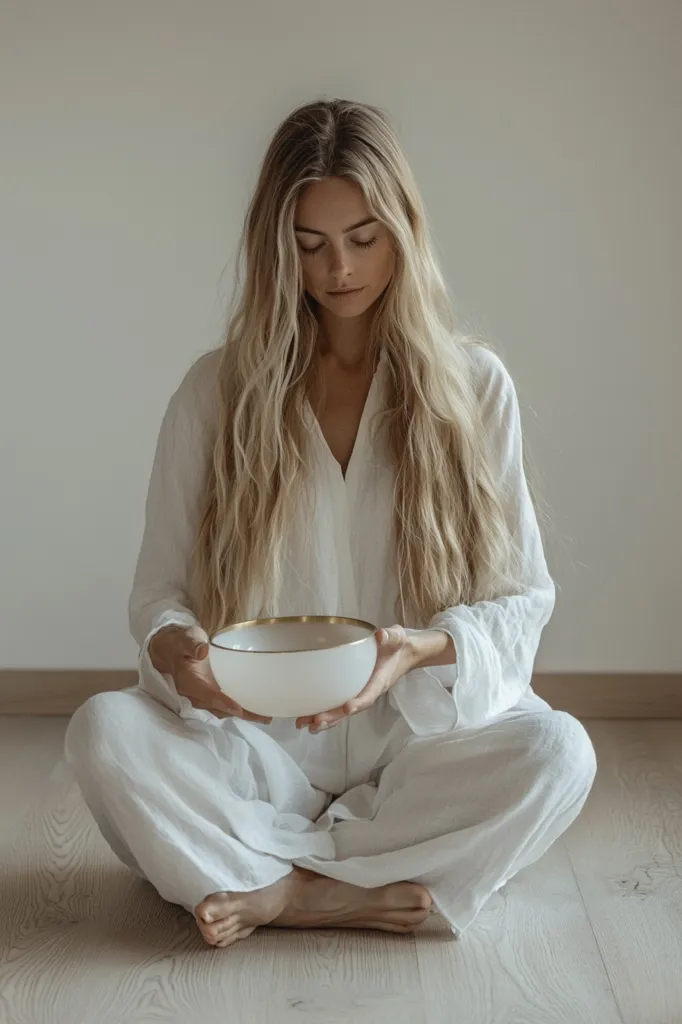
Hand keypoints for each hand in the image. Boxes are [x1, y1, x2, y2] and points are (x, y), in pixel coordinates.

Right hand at [148, 624, 272, 723]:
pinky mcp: (210, 694)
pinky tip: (256, 707)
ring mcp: (204, 696)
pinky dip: (240, 709)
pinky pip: (225, 705)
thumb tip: (203, 651)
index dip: (223, 703)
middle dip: (241, 714)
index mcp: (188, 681)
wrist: (172, 651)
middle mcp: (195, 694)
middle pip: (219, 708)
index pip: (207, 695)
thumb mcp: (185, 638)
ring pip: (223, 710)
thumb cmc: (181, 642)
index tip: (239, 710)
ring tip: (266, 716)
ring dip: (243, 714)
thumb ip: (192, 643)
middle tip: (264, 717)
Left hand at [295, 625, 413, 732]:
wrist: (402, 654)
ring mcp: (358, 694)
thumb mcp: (396, 638)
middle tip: (315, 723)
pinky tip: (307, 718)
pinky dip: (322, 712)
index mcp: (379, 681)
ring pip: (341, 712)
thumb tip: (380, 635)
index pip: (369, 695)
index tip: (347, 708)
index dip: (359, 703)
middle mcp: (368, 692)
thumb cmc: (396, 646)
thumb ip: (389, 636)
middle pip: (350, 711)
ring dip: (324, 720)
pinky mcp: (351, 691)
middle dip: (333, 718)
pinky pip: (337, 705)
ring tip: (305, 725)